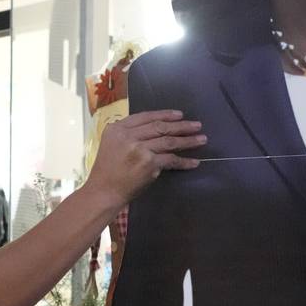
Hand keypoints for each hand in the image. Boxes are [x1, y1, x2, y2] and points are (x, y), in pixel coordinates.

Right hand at [83, 110, 203, 208]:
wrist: (103, 191)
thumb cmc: (107, 171)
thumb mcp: (111, 144)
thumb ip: (129, 134)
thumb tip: (154, 130)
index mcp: (117, 128)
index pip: (145, 116)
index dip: (164, 114)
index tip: (179, 115)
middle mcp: (128, 136)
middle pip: (159, 127)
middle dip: (181, 126)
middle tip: (197, 125)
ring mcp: (139, 149)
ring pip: (168, 141)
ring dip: (187, 140)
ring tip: (202, 139)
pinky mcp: (148, 163)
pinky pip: (171, 159)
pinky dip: (183, 161)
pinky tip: (194, 162)